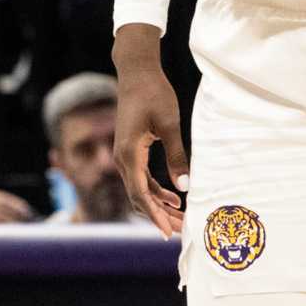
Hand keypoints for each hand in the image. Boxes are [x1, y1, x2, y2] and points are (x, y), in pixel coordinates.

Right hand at [112, 33, 187, 238]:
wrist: (137, 73)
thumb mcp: (169, 124)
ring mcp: (124, 155)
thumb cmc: (153, 94)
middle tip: (182, 231)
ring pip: (140, 189)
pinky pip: (141, 178)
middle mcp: (122, 158)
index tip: (167, 233)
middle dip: (159, 216)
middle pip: (138, 196)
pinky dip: (156, 191)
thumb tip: (184, 187)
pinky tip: (174, 197)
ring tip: (182, 219)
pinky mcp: (131, 150)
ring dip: (159, 206)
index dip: (154, 215)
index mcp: (128, 153)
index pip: (140, 193)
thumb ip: (176, 155)